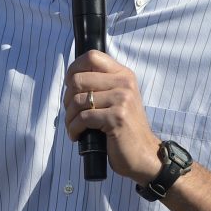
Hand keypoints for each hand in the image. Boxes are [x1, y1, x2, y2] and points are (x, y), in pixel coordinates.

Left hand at [63, 50, 161, 183]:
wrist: (143, 154)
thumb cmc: (124, 128)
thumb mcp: (117, 99)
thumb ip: (101, 85)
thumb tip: (71, 78)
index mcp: (123, 74)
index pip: (91, 56)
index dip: (73, 69)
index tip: (70, 86)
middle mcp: (124, 83)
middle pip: (78, 79)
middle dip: (67, 99)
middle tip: (71, 113)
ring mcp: (122, 100)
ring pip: (78, 100)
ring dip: (69, 117)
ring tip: (73, 127)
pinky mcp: (117, 117)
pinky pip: (83, 118)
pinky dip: (74, 128)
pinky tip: (77, 135)